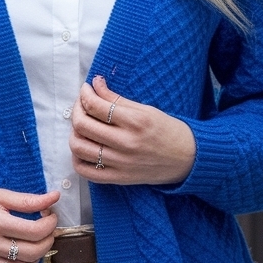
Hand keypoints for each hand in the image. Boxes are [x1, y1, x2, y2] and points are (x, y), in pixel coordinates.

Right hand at [0, 187, 59, 262]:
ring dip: (37, 258)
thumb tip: (54, 197)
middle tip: (47, 231)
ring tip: (37, 244)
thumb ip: (26, 200)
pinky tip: (25, 261)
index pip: (34, 231)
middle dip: (48, 241)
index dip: (50, 224)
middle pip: (32, 252)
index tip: (50, 216)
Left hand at [69, 75, 195, 186]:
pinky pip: (85, 171)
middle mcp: (126, 143)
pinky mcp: (118, 178)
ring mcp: (120, 163)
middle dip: (76, 110)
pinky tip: (84, 147)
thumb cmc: (169, 131)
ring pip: (79, 147)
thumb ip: (117, 98)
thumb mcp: (146, 109)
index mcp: (135, 122)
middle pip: (83, 125)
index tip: (86, 89)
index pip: (96, 105)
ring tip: (82, 126)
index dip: (85, 94)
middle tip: (81, 105)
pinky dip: (77, 158)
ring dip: (74, 133)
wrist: (188, 159)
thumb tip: (95, 84)